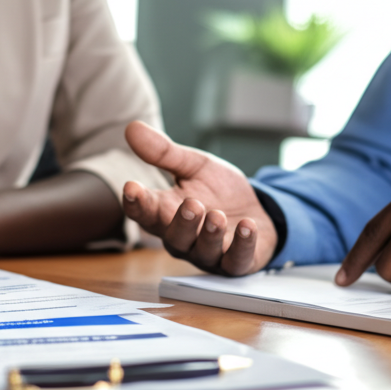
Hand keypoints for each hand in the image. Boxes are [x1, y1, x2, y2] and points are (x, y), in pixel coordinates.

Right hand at [122, 121, 276, 274]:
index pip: (144, 212)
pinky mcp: (237, 262)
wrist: (258, 210)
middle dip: (182, 222)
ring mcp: (210, 253)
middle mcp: (184, 239)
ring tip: (216, 215)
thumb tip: (132, 127)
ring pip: (203, 251)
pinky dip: (242, 244)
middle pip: (174, 238)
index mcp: (166, 214)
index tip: (132, 187)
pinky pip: (236, 260)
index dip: (137, 202)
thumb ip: (164, 153)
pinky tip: (247, 226)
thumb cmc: (219, 192)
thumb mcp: (194, 166)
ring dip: (209, 234)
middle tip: (192, 204)